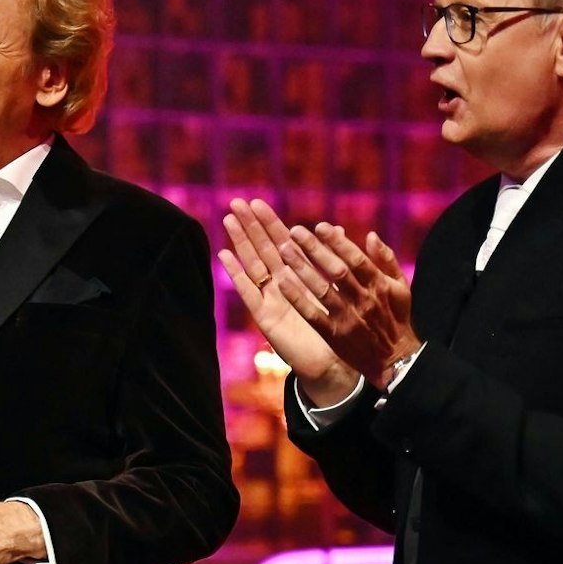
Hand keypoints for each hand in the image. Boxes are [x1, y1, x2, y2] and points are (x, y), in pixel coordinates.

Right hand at [218, 198, 356, 404]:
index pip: (280, 242)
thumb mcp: (337, 288)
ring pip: (252, 264)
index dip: (269, 222)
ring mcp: (269, 299)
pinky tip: (224, 257)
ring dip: (240, 242)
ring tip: (229, 220)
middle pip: (262, 248)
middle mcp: (279, 284)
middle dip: (250, 225)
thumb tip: (334, 228)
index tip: (257, 202)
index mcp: (296, 275)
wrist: (332, 361)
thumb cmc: (335, 326)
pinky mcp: (265, 317)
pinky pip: (248, 292)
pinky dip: (236, 274)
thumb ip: (332, 258)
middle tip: (236, 202)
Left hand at [273, 223, 418, 388]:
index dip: (337, 242)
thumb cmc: (397, 318)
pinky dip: (297, 299)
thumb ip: (386, 260)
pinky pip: (312, 315)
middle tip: (294, 231)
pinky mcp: (334, 335)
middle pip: (336, 270)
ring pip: (322, 290)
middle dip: (315, 249)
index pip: (356, 259)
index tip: (320, 226)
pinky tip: (282, 283)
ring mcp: (348, 318)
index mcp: (379, 285)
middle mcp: (363, 300)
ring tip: (284, 250)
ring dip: (302, 269)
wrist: (395, 359)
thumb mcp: (401, 287)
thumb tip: (371, 235)